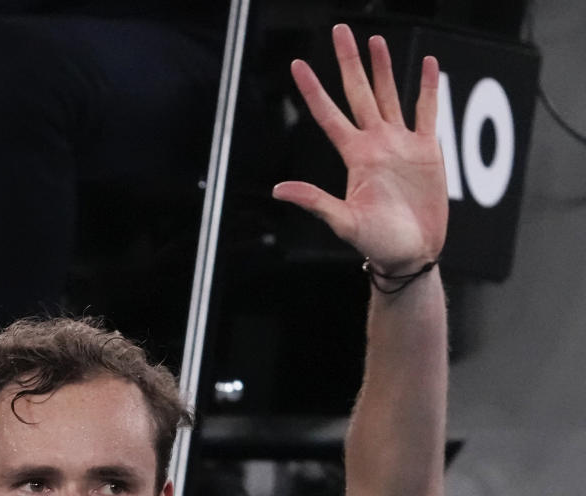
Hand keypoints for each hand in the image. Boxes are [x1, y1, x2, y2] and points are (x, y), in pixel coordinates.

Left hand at [272, 24, 446, 273]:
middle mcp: (376, 145)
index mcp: (355, 158)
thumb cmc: (377, 244)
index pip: (329, 116)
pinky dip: (427, 88)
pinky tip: (427, 64)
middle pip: (359, 94)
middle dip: (349, 63)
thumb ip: (314, 201)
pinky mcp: (428, 151)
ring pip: (390, 96)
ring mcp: (401, 145)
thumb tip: (278, 190)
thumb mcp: (344, 222)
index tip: (297, 65)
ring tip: (375, 40)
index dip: (313, 90)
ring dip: (383, 69)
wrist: (412, 255)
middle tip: (339, 30)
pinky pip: (427, 112)